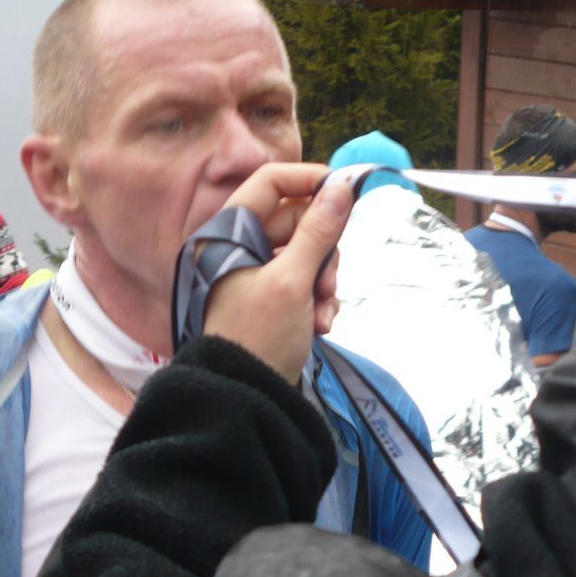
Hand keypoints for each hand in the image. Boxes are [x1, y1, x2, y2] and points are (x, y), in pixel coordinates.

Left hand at [202, 162, 354, 382]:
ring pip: (306, 254)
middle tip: (329, 282)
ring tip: (322, 313)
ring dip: (324, 282)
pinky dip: (317, 300)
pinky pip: (304, 282)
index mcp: (231, 234)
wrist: (246, 396)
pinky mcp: (271, 300)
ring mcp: (256, 275)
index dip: (308, 180)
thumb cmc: (260, 336)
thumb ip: (318, 232)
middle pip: (297, 220)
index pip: (271, 181)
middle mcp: (240, 248)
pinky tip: (320, 326)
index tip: (345, 192)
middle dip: (323, 251)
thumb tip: (341, 187)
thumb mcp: (293, 281)